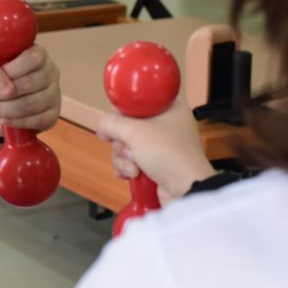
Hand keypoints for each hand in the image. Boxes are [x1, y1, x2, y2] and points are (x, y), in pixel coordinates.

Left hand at [0, 44, 60, 136]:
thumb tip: (8, 90)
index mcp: (36, 53)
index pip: (34, 58)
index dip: (13, 70)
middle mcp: (50, 71)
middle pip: (32, 83)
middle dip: (4, 94)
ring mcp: (54, 93)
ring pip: (34, 104)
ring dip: (7, 109)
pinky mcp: (52, 114)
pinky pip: (40, 120)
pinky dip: (18, 122)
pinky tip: (4, 120)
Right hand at [95, 100, 214, 204]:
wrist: (185, 189)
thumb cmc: (172, 155)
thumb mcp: (135, 131)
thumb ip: (112, 123)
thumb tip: (102, 124)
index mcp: (169, 107)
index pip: (141, 97)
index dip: (125, 106)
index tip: (116, 115)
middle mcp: (167, 124)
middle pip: (129, 124)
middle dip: (121, 140)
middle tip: (127, 147)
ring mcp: (161, 145)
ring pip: (127, 144)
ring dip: (123, 157)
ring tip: (134, 165)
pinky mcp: (157, 163)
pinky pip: (132, 160)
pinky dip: (128, 167)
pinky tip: (131, 174)